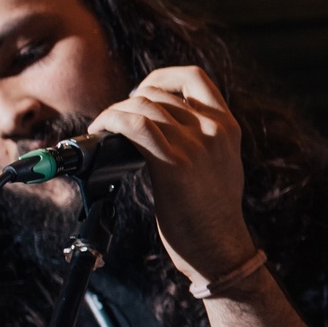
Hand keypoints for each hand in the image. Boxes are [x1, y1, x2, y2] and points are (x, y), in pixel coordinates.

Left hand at [89, 65, 254, 283]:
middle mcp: (214, 130)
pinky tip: (100, 131)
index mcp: (227, 127)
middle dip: (129, 102)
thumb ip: (205, 140)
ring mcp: (197, 146)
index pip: (194, 77)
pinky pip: (136, 126)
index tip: (142, 93)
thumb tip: (169, 125)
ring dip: (115, 113)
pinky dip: (111, 121)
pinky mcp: (175, 165)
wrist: (219, 249)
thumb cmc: (214, 214)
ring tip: (104, 130)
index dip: (160, 78)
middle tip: (116, 123)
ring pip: (144, 106)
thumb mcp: (222, 165)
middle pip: (160, 93)